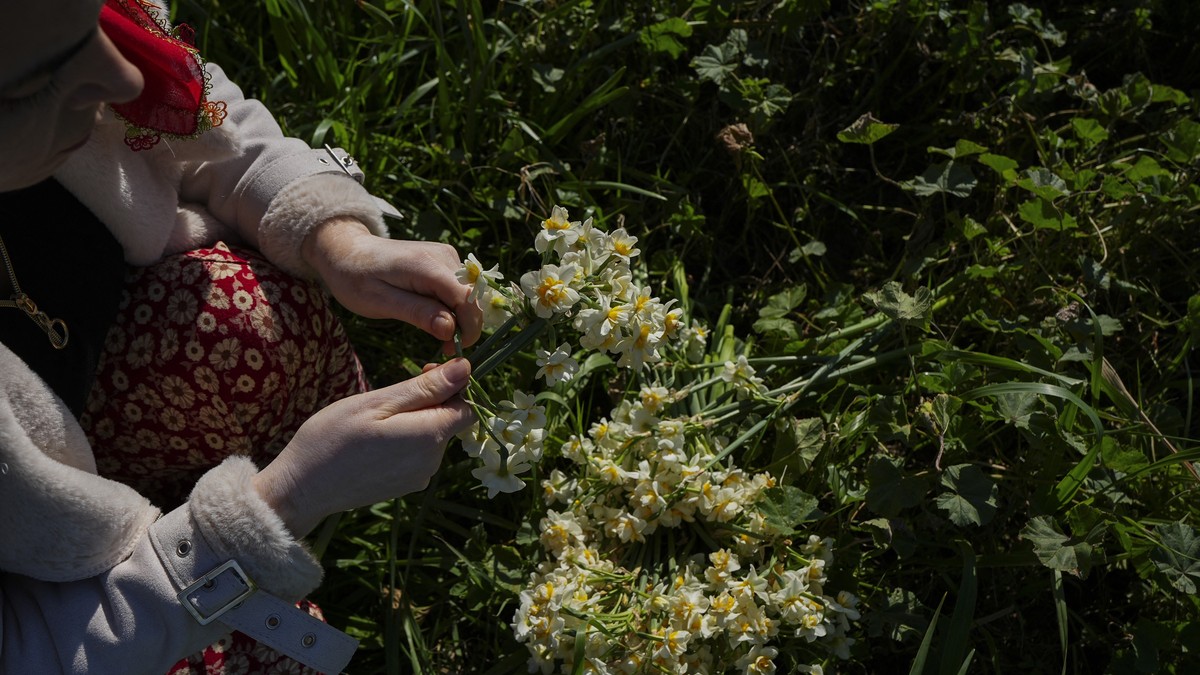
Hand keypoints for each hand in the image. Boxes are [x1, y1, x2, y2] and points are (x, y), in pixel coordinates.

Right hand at [252, 358, 473, 537]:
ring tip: (377, 419)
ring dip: (415, 422)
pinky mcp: (406, 486)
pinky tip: (375, 440)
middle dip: (430, 402)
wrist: (302, 487)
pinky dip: (405, 442)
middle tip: (392, 394)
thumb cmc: (333, 436)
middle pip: (449, 422)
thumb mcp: (378, 402)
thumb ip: (425, 388)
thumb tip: (466, 368)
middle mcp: (432, 462)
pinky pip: (418, 455)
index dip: (452, 386)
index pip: (466, 407)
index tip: (422, 373)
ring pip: (432, 438)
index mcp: (429, 437)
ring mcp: (419, 478)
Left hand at [301, 217, 482, 351]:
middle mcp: (444, 256)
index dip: (469, 327)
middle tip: (442, 349)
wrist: (347, 251)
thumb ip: (417, 313)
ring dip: (459, 318)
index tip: (453, 350)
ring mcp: (447, 256)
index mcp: (426, 265)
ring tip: (435, 333)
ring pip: (469, 295)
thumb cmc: (356, 278)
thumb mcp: (379, 302)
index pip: (466, 297)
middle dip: (465, 326)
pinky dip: (453, 308)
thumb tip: (450, 329)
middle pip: (472, 297)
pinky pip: (460, 290)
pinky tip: (433, 316)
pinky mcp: (446, 261)